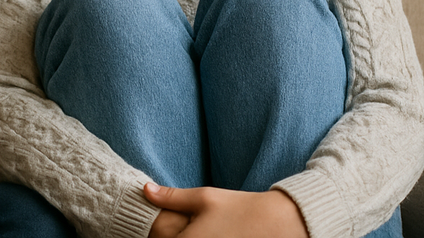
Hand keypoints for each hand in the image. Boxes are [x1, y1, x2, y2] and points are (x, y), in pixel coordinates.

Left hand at [144, 183, 308, 237]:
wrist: (278, 224)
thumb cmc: (239, 208)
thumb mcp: (204, 198)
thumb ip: (171, 197)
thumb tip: (145, 190)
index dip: (156, 233)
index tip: (159, 225)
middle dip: (171, 235)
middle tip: (189, 223)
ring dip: (188, 237)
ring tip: (205, 227)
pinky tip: (214, 233)